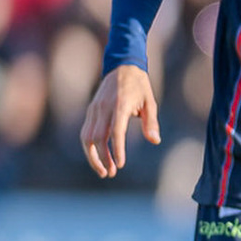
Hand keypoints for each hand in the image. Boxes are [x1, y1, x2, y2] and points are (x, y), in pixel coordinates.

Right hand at [80, 64, 159, 178]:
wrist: (122, 67)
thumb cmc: (140, 86)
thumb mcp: (151, 102)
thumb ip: (151, 122)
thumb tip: (155, 141)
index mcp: (120, 105)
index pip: (116, 132)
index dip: (117, 150)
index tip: (121, 165)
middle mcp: (104, 108)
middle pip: (97, 138)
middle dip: (102, 158)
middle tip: (111, 173)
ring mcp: (94, 109)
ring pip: (86, 137)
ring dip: (93, 156)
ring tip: (104, 170)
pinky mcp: (90, 111)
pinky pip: (85, 132)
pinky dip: (89, 147)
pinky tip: (98, 158)